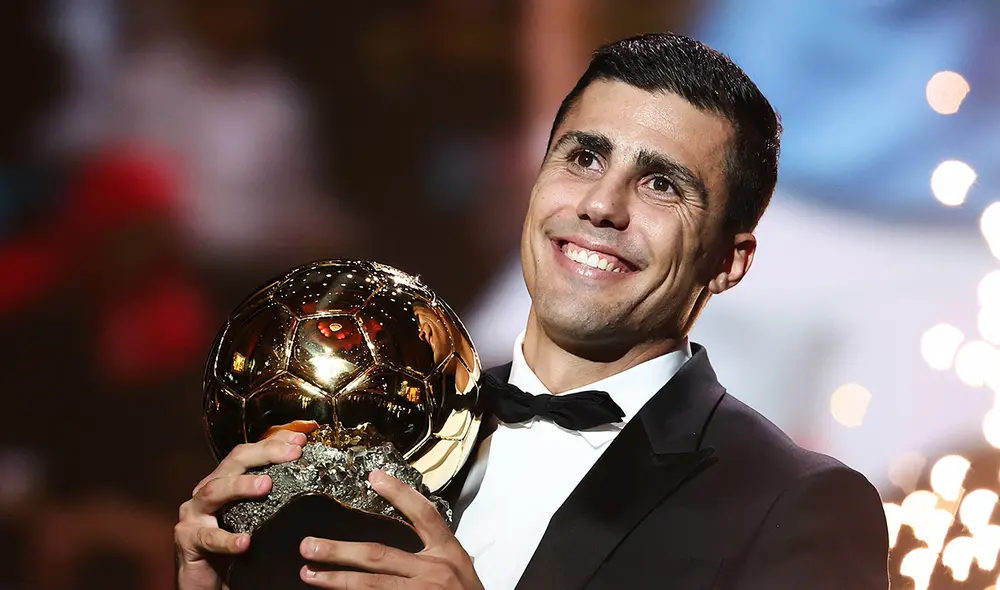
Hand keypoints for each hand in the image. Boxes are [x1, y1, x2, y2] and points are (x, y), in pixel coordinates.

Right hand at [174, 422, 316, 589]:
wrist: (205, 583)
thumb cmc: (233, 548)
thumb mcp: (255, 517)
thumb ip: (271, 498)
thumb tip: (307, 477)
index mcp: (224, 482)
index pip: (248, 453)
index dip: (273, 442)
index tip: (300, 439)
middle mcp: (207, 492)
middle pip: (233, 463)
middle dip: (264, 454)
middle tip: (292, 454)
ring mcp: (194, 514)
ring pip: (215, 491)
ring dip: (241, 486)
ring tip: (266, 485)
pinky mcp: (187, 540)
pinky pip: (208, 538)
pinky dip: (227, 539)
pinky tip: (245, 542)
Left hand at [298, 470, 483, 589]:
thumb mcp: (459, 569)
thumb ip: (433, 555)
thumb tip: (396, 543)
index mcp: (448, 553)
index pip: (424, 514)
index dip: (399, 493)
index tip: (374, 478)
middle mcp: (434, 571)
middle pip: (380, 555)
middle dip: (340, 550)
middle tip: (310, 545)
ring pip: (370, 584)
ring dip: (336, 579)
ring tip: (310, 574)